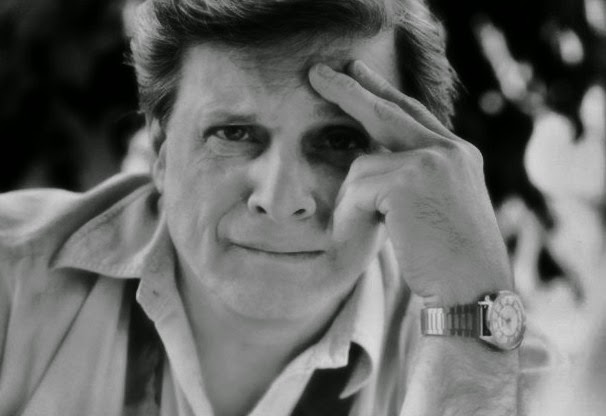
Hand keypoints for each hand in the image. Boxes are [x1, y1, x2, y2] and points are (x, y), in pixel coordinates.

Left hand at [309, 60, 512, 306]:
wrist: (474, 293)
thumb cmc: (451, 264)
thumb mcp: (436, 212)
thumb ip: (412, 181)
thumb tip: (368, 165)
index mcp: (458, 156)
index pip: (413, 114)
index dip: (383, 93)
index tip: (359, 75)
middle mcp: (449, 150)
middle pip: (387, 110)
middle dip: (349, 90)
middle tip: (318, 73)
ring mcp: (432, 160)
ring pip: (361, 166)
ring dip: (351, 204)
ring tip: (359, 233)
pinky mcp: (411, 178)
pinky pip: (356, 190)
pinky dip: (349, 216)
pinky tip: (358, 236)